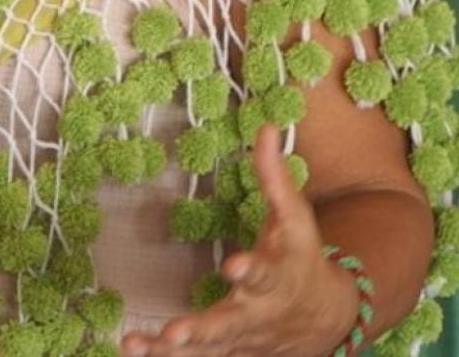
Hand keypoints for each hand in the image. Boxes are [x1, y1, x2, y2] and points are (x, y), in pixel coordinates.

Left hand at [120, 124, 357, 356]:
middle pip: (229, 324)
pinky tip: (130, 349)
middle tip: (176, 332)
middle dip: (202, 330)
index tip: (233, 266)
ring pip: (206, 351)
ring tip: (134, 343)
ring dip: (171, 351)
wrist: (328, 317)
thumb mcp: (295, 215)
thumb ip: (275, 175)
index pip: (265, 271)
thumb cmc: (302, 256)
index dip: (250, 269)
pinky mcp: (228, 352)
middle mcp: (257, 312)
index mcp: (276, 274)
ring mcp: (241, 339)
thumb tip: (267, 125)